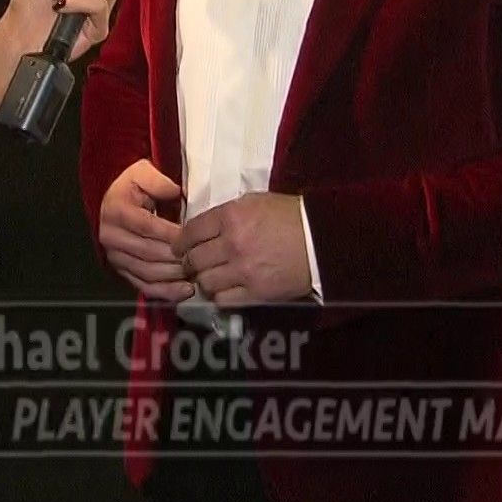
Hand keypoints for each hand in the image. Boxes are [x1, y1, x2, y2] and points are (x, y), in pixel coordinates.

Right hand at [98, 160, 193, 301]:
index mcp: (117, 212)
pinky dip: (166, 292)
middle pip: (148, 253)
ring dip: (174, 277)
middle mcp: (112, 237)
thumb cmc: (132, 186)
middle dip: (177, 258)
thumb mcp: (143, 172)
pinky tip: (186, 291)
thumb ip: (159, 181)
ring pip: (147, 273)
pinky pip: (144, 286)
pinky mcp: (122, 271)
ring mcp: (116, 257)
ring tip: (198, 274)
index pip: (149, 227)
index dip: (173, 235)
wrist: (113, 199)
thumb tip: (177, 192)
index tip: (196, 238)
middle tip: (202, 259)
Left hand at [176, 192, 312, 306]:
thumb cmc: (289, 216)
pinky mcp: (256, 292)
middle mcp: (232, 244)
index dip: (181, 241)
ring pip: (205, 282)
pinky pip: (223, 299)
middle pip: (193, 259)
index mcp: (230, 217)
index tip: (179, 247)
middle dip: (189, 262)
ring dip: (205, 280)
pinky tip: (226, 289)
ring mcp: (243, 270)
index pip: (191, 231)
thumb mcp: (255, 202)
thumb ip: (226, 214)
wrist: (321, 240)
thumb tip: (204, 227)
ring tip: (211, 277)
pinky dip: (220, 296)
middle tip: (192, 264)